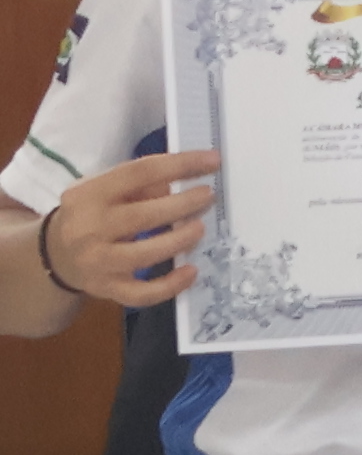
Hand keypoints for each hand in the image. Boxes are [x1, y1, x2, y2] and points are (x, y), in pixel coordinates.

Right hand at [34, 148, 217, 312]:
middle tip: (208, 197)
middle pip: (144, 216)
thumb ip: (140, 183)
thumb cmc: (91, 214)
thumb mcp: (104, 190)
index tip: (212, 160)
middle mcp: (89, 228)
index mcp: (88, 195)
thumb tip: (184, 180)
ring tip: (200, 228)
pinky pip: (142, 293)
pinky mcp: (107, 288)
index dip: (180, 165)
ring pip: (146, 254)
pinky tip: (192, 271)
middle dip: (183, 205)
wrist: (55, 254)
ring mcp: (97, 262)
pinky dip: (171, 285)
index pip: (139, 173)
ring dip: (180, 240)